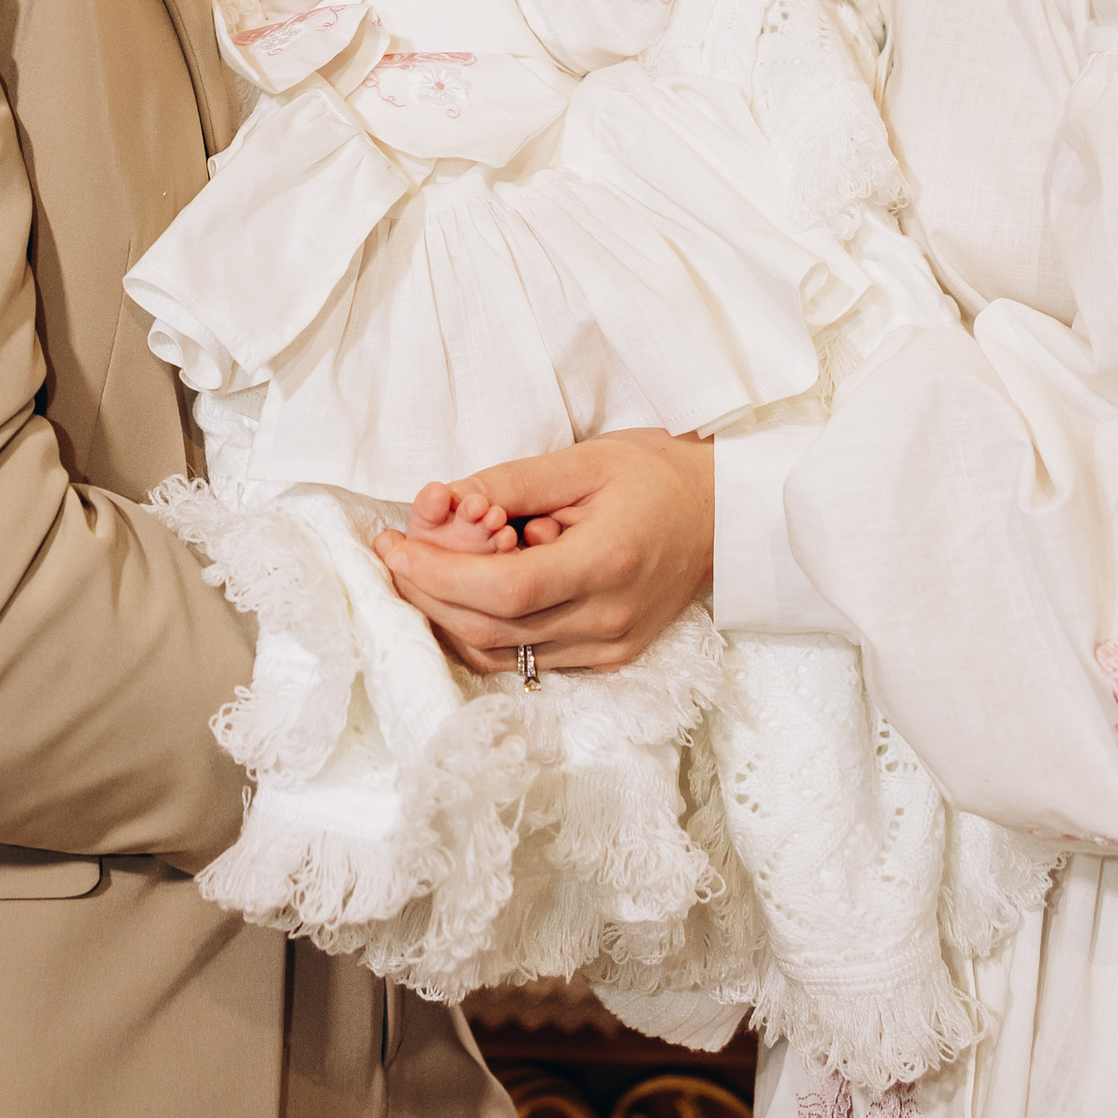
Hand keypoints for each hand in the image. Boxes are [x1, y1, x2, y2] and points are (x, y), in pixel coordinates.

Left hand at [372, 431, 713, 672]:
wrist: (723, 513)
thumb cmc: (658, 474)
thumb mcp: (585, 460)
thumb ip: (511, 483)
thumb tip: (441, 501)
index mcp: (608, 564)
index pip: (503, 592)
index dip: (438, 574)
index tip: (394, 544)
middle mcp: (609, 620)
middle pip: (492, 631)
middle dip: (429, 594)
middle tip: (394, 552)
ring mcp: (609, 648)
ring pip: (501, 655)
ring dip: (449, 616)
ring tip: (421, 569)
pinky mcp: (607, 658)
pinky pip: (527, 657)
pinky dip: (484, 629)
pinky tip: (466, 591)